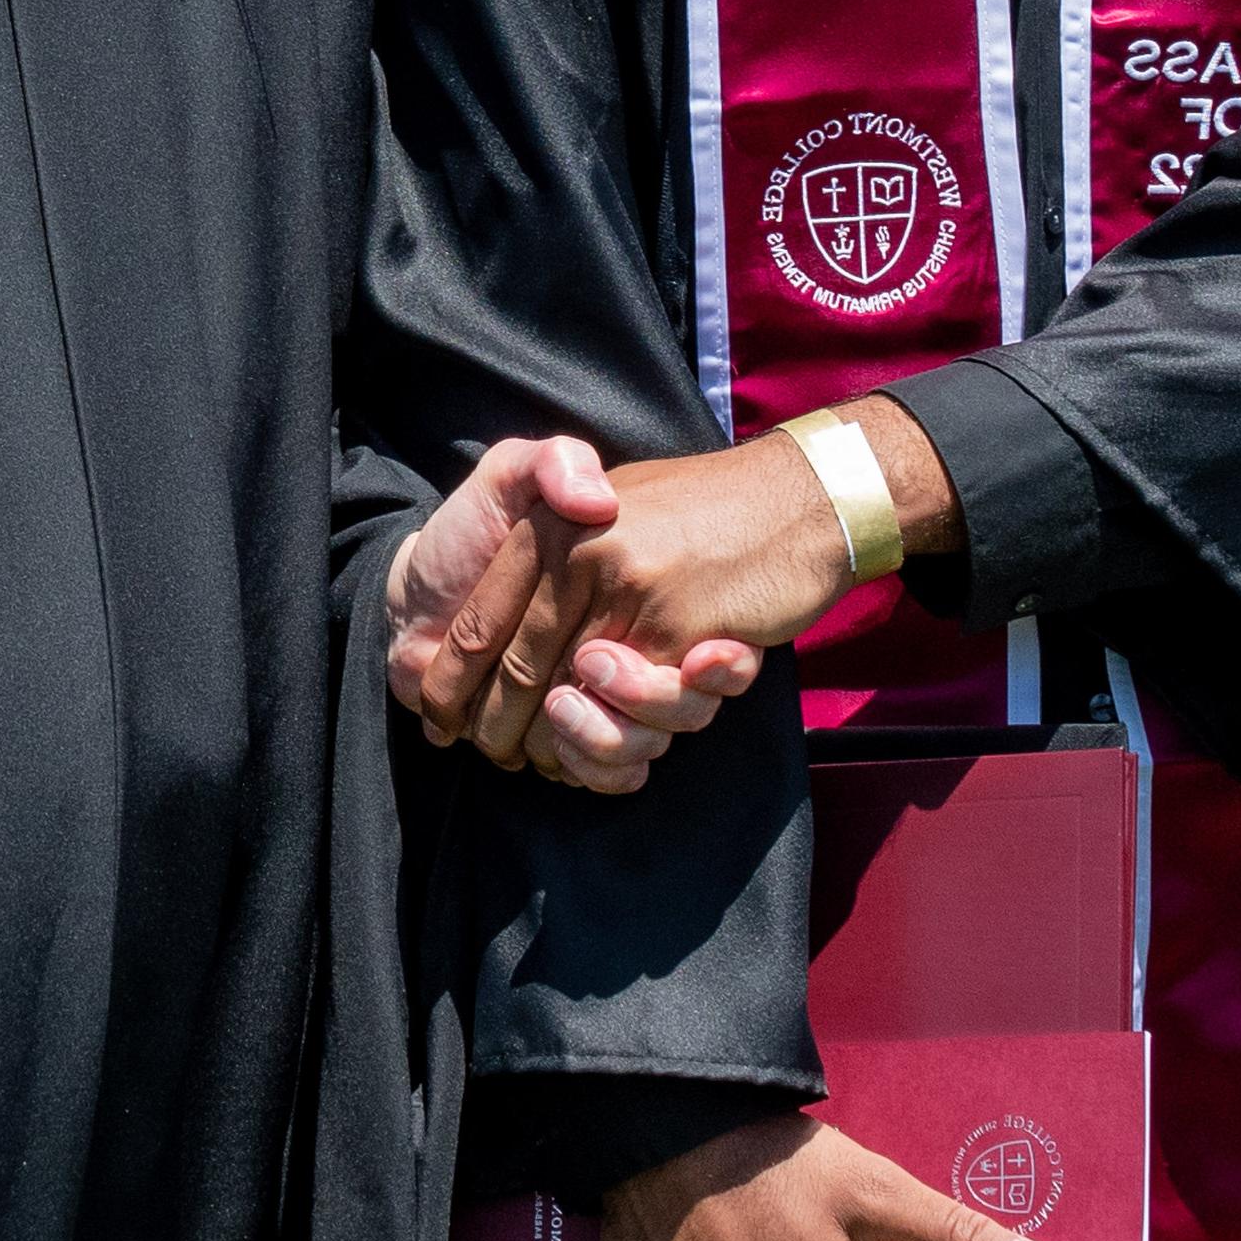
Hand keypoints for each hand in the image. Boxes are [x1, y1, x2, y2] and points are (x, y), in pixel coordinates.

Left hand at [413, 425, 943, 776]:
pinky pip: (633, 715)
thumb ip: (553, 495)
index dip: (451, 679)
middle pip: (515, 671)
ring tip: (551, 751)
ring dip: (561, 743)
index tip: (435, 717)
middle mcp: (582, 556)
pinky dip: (612, 747)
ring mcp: (634, 598)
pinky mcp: (684, 638)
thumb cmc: (703, 499)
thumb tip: (504, 577)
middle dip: (496, 728)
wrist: (805, 491)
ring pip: (570, 702)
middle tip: (495, 757)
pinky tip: (614, 748)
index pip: (478, 620)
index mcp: (551, 523)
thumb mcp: (610, 483)